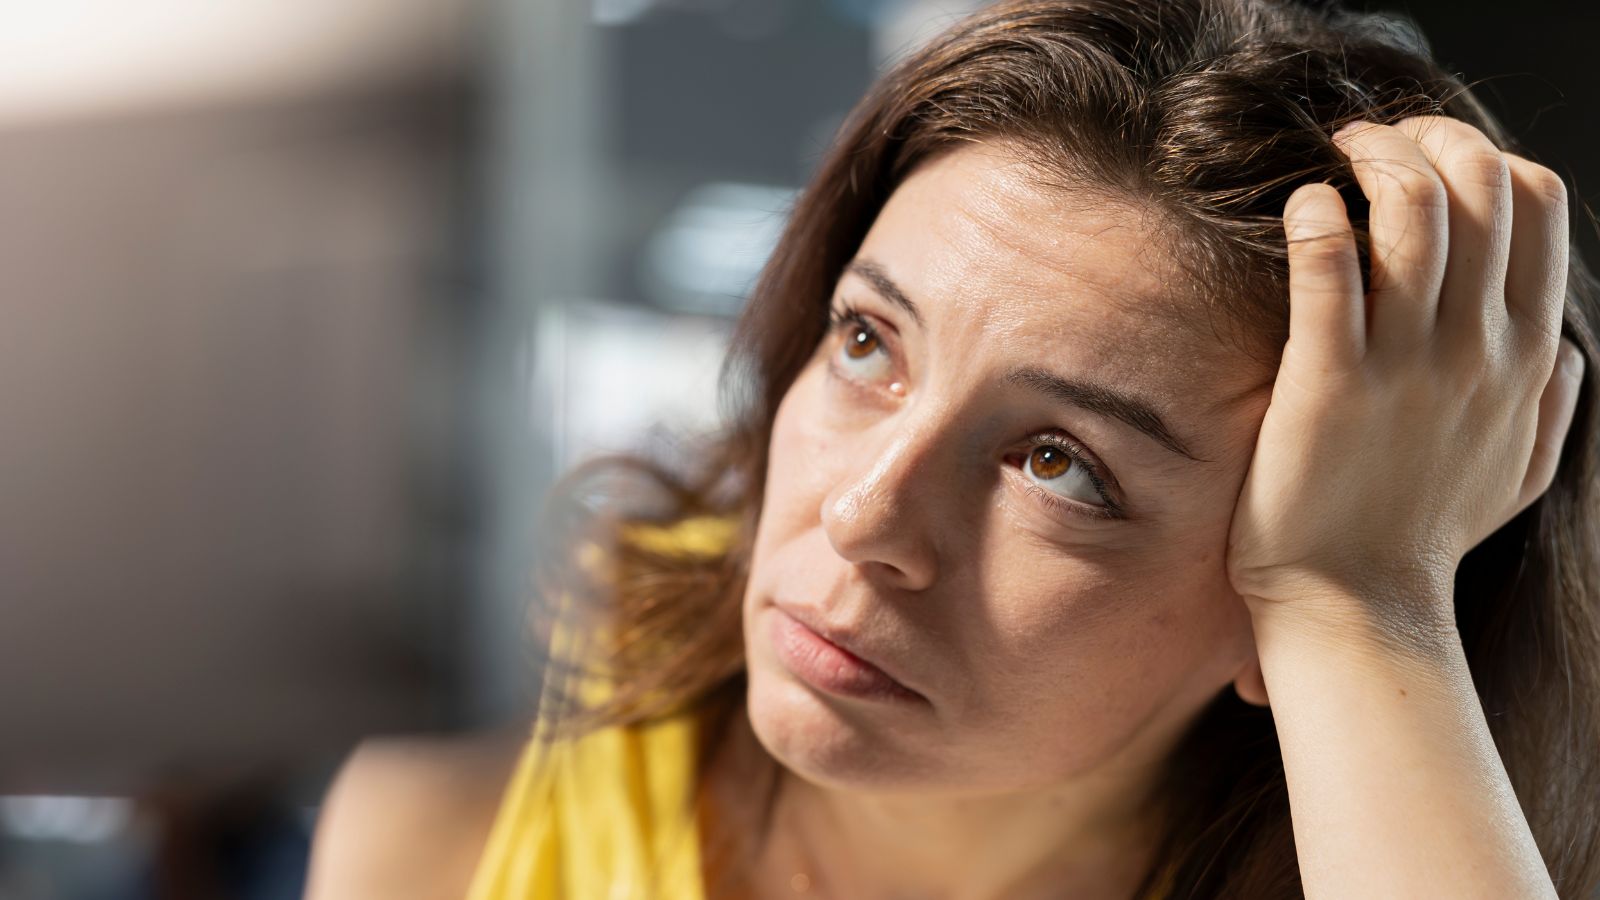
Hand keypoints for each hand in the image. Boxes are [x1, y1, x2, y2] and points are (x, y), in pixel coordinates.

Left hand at [1225, 115, 1585, 636]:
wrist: (1355, 604)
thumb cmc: (1425, 534)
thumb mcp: (1520, 468)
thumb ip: (1552, 399)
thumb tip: (1559, 341)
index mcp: (1524, 354)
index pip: (1536, 203)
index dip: (1485, 154)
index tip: (1428, 159)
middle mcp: (1477, 348)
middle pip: (1480, 184)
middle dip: (1426, 136)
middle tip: (1370, 143)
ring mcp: (1404, 364)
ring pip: (1415, 209)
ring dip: (1374, 160)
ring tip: (1335, 162)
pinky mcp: (1326, 382)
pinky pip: (1329, 267)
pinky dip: (1317, 216)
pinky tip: (1303, 209)